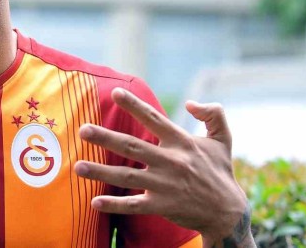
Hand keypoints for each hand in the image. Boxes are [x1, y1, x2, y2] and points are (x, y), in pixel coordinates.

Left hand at [73, 88, 254, 246]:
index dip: (135, 105)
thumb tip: (190, 102)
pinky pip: (134, 205)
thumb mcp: (223, 139)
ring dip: (101, 172)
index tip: (115, 92)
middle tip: (82, 130)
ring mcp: (165, 186)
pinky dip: (115, 204)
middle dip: (105, 138)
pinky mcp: (162, 206)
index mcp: (181, 143)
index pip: (154, 119)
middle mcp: (171, 162)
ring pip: (127, 177)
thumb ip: (213, 114)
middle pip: (132, 147)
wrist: (228, 212)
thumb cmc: (220, 172)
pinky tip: (94, 202)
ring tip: (77, 166)